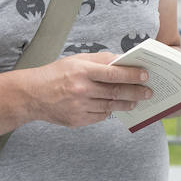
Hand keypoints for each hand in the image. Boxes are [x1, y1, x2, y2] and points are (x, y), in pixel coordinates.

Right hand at [28, 52, 152, 127]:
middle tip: (148, 91)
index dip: (132, 74)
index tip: (145, 75)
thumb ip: (100, 60)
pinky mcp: (77, 120)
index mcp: (82, 71)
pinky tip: (115, 107)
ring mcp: (79, 107)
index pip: (113, 73)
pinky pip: (100, 117)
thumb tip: (122, 61)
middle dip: (135, 92)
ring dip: (126, 104)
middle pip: (115, 92)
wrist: (32, 95)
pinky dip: (109, 112)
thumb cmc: (56, 74)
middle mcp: (81, 89)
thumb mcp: (76, 60)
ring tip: (136, 101)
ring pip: (110, 106)